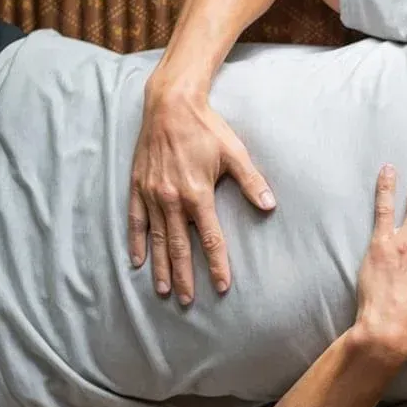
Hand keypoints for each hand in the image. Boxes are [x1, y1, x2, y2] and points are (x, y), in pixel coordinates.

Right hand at [128, 82, 275, 304]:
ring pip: (156, 239)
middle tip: (189, 301)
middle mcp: (172, 200)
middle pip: (180, 247)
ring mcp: (152, 195)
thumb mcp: (235, 153)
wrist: (169, 105)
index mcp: (198, 194)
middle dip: (186, 276)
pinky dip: (136, 242)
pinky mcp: (138, 187)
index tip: (222, 287)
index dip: (217, 265)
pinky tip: (137, 261)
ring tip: (164, 290)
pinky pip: (135, 221)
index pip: (211, 239)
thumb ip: (252, 182)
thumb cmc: (206, 128)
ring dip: (161, 267)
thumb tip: (271, 206)